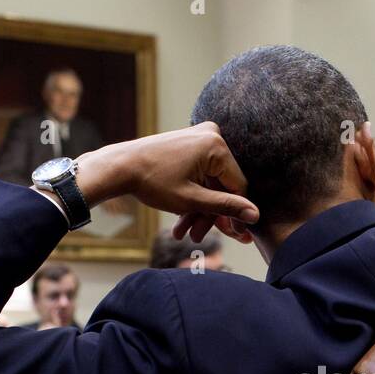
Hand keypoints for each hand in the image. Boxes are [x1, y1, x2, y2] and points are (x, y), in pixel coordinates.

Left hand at [67, 123, 257, 241]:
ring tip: (184, 233)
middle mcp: (211, 136)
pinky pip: (199, 175)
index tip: (236, 237)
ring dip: (199, 210)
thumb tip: (255, 216)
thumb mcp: (193, 200)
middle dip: (210, 214)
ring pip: (209, 183)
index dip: (236, 214)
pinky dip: (192, 196)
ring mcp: (199, 138)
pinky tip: (181, 220)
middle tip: (200, 237)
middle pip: (222, 186)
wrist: (119, 167)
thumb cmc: (152, 181)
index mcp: (216, 146)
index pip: (238, 186)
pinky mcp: (189, 144)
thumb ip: (226, 207)